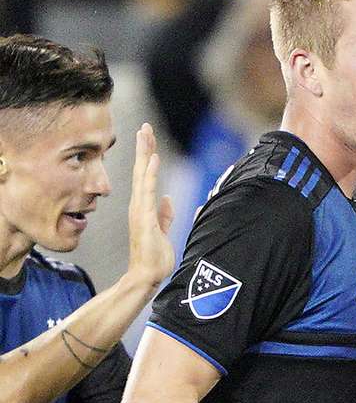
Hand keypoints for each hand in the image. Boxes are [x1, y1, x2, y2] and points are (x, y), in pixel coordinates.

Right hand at [126, 124, 174, 289]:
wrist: (146, 276)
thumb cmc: (154, 257)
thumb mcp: (163, 232)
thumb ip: (165, 216)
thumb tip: (169, 200)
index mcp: (144, 207)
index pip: (146, 176)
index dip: (147, 156)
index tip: (148, 137)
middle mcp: (139, 205)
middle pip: (141, 170)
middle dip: (144, 147)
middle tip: (144, 126)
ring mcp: (139, 210)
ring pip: (142, 175)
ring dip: (145, 153)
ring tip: (145, 133)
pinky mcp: (143, 217)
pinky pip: (147, 190)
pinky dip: (150, 173)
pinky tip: (153, 159)